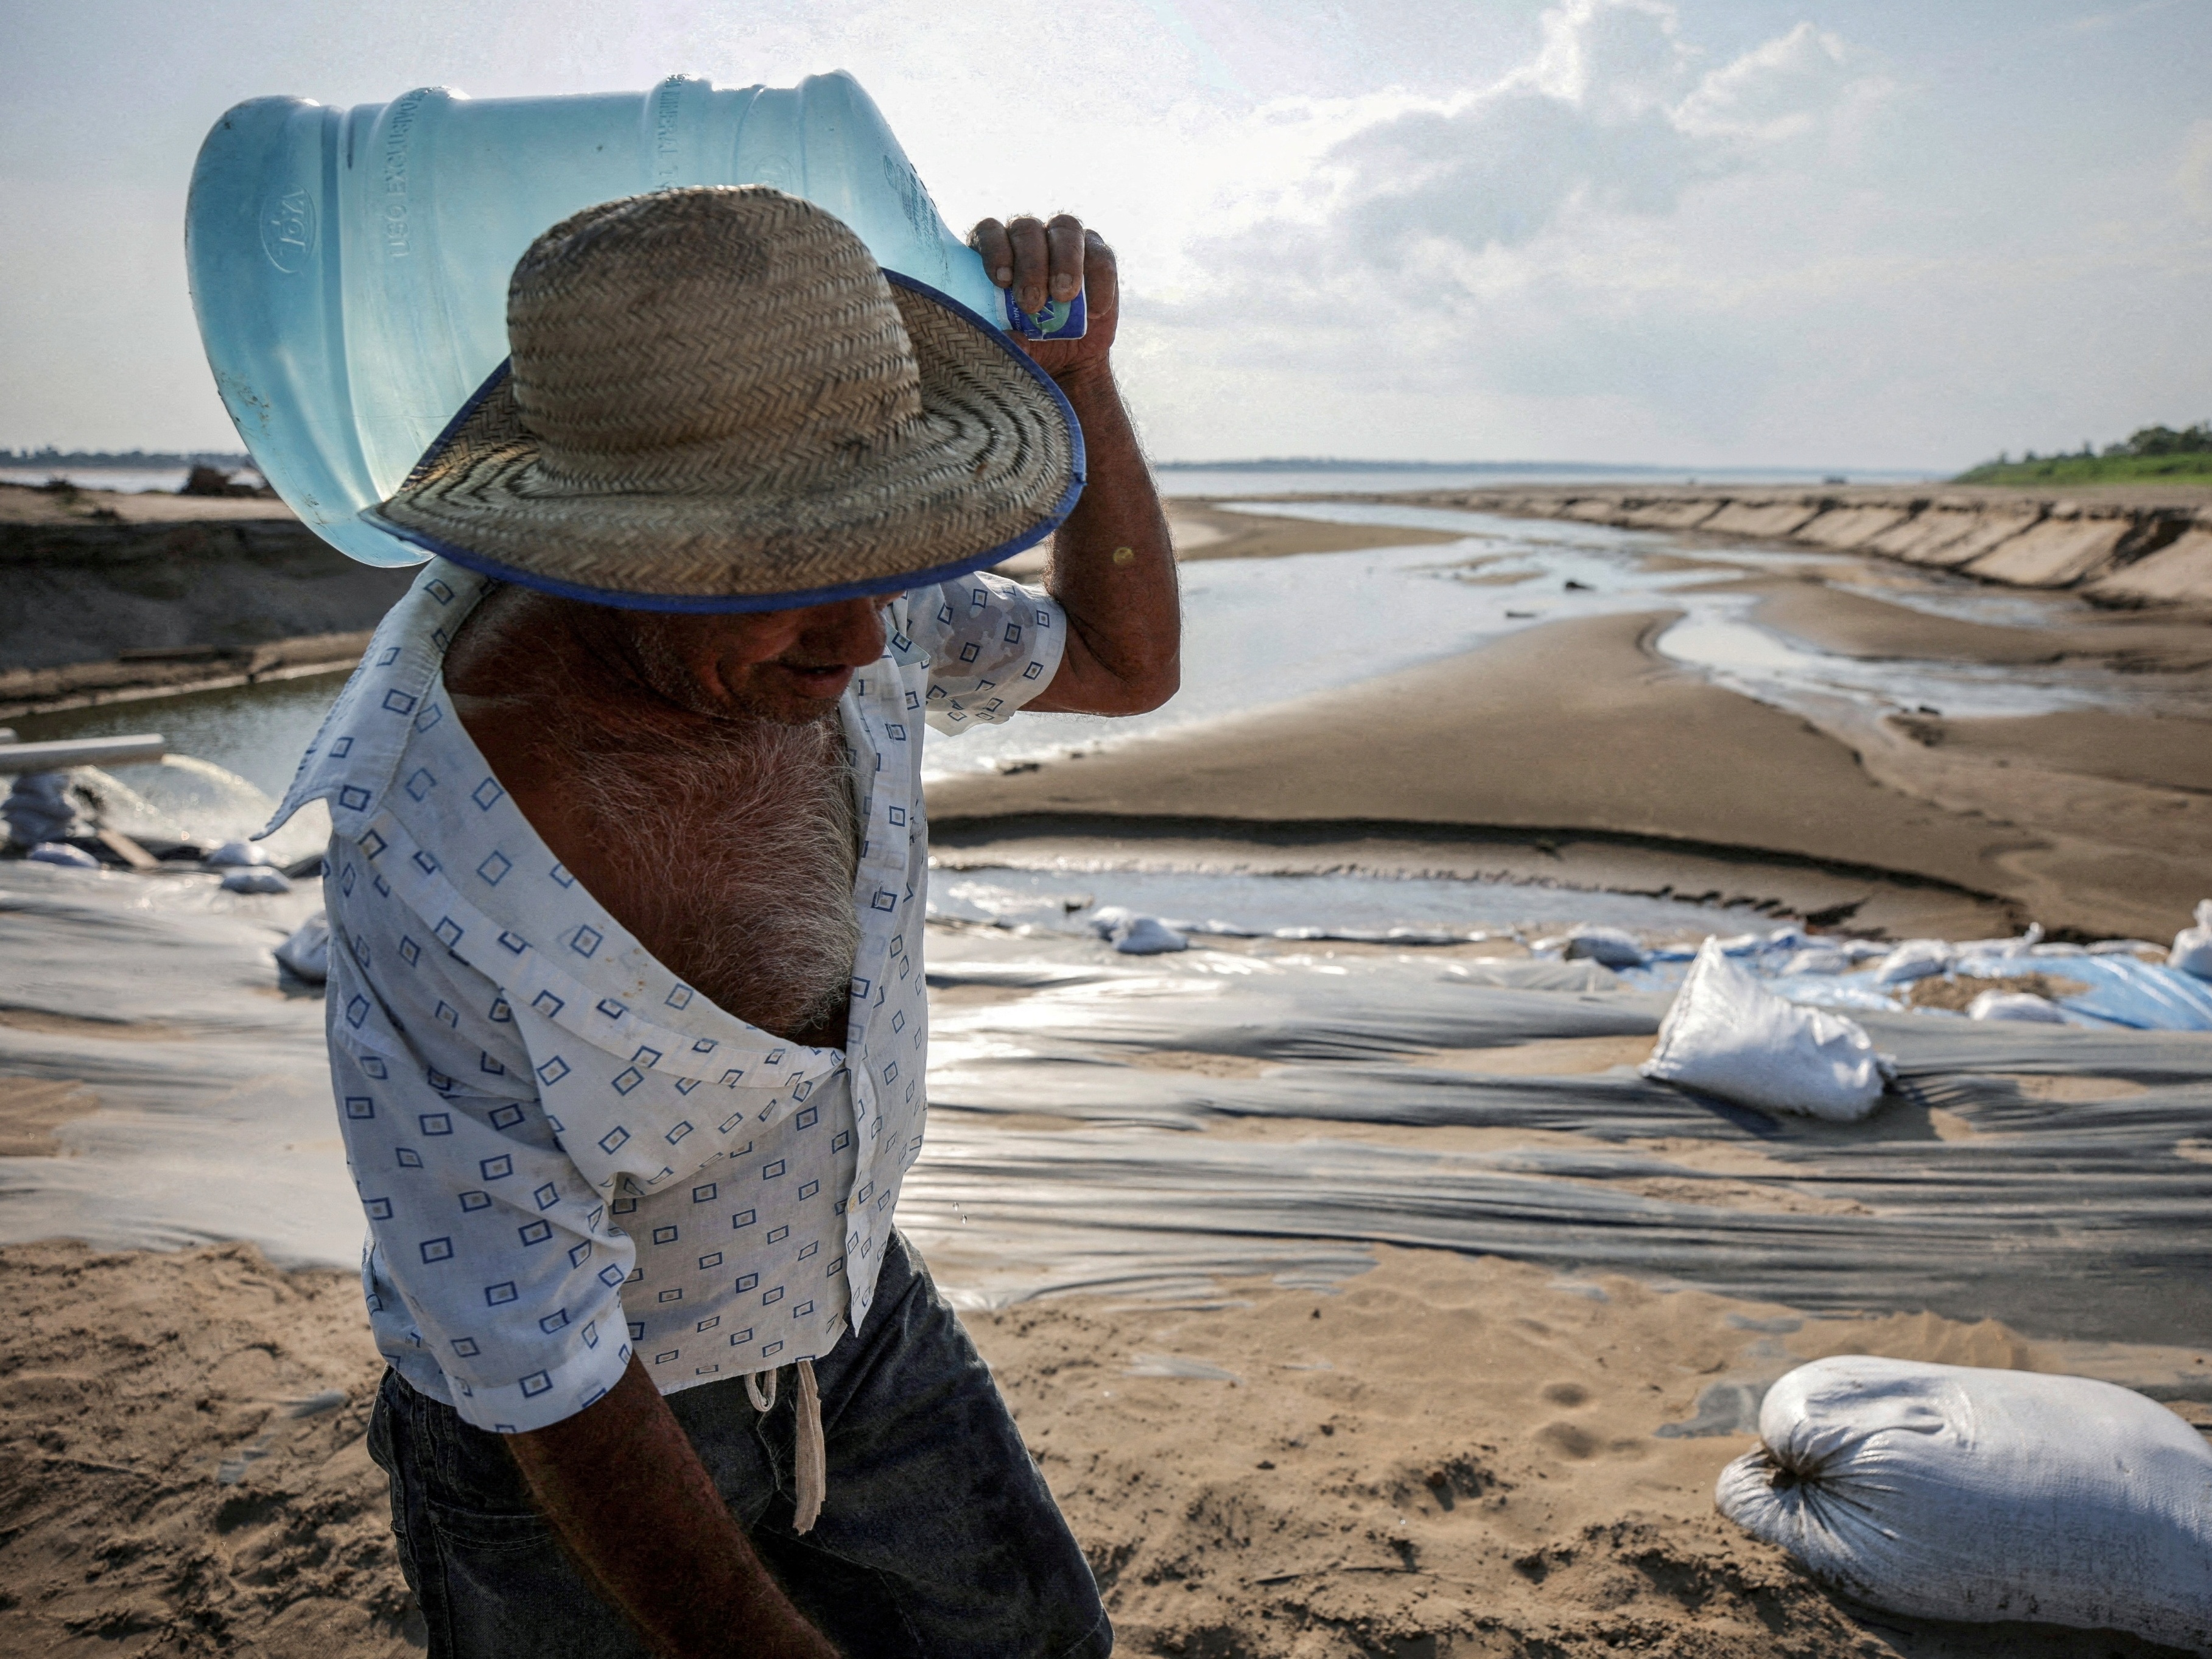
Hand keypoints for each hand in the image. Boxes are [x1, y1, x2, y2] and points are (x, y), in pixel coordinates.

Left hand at [967, 214, 1117, 383]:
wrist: (1067, 359)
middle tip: (1032, 303)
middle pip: (1027, 230)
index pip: (989, 231)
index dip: (994, 249)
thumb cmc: (1028, 343)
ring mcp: (1065, 240)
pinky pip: (1101, 256)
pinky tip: (1093, 311)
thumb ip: (1005, 340)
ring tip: (1063, 298)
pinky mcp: (1098, 255)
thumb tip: (1012, 339)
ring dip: (1065, 262)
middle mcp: (1029, 237)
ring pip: (1066, 228)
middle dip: (1030, 266)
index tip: (1001, 281)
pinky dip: (1099, 282)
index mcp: (997, 251)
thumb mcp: (1011, 346)